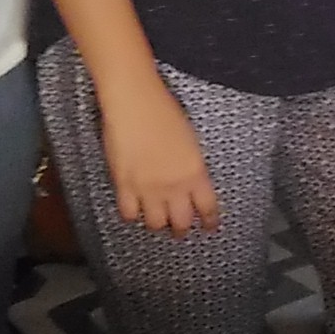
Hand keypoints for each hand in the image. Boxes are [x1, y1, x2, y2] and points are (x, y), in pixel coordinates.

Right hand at [99, 75, 218, 232]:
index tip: (210, 227)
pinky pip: (129, 213)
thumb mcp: (190, 142)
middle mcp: (174, 186)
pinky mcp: (124, 185)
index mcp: (196, 173)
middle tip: (180, 230)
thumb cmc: (164, 112)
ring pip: (156, 223)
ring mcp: (148, 188)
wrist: (135, 103)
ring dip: (157, 224)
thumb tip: (189, 181)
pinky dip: (132, 215)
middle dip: (182, 229)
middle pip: (181, 222)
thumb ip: (191, 167)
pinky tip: (134, 211)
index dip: (210, 222)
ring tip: (156, 221)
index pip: (208, 208)